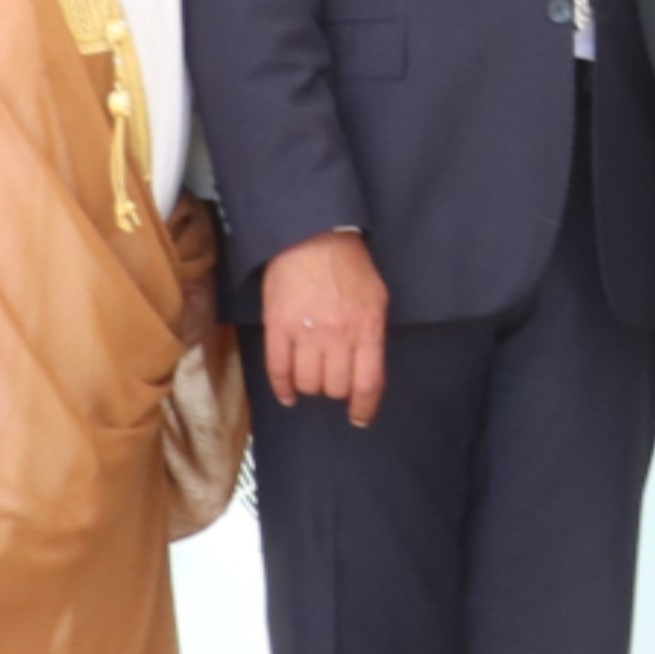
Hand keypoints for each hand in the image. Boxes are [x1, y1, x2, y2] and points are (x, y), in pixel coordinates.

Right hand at [262, 229, 393, 428]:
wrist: (311, 235)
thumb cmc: (349, 265)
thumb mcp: (376, 297)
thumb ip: (372, 334)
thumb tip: (366, 368)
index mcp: (367, 327)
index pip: (368, 383)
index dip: (364, 407)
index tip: (359, 418)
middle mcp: (338, 335)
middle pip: (336, 387)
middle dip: (335, 390)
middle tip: (332, 380)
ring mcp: (306, 332)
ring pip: (308, 383)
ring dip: (310, 387)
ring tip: (311, 376)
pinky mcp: (277, 327)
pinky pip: (278, 370)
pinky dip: (283, 388)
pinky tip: (288, 394)